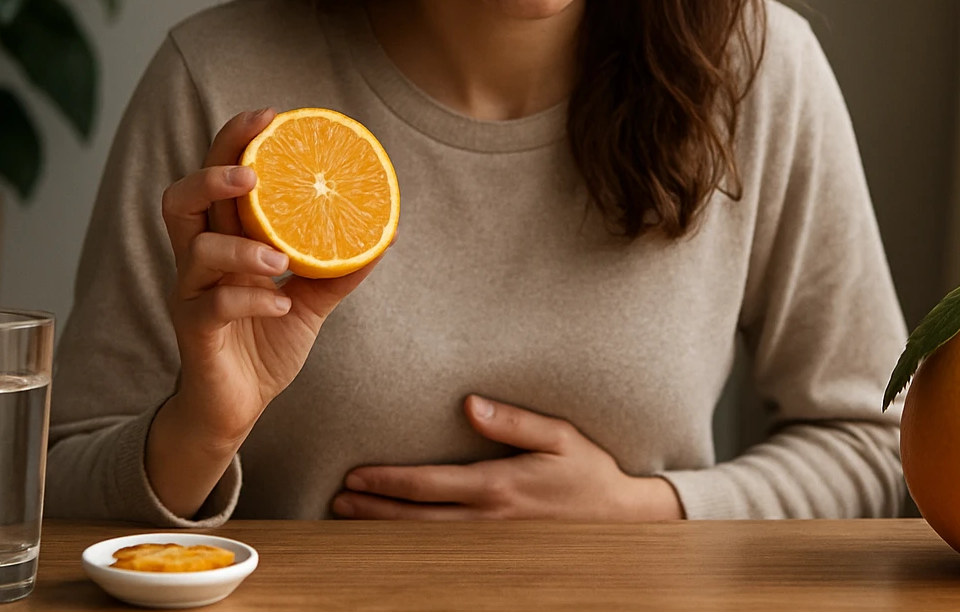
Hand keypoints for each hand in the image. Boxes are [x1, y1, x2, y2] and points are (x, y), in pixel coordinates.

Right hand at [146, 107, 380, 516]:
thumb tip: (387, 231)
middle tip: (252, 172)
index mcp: (221, 240)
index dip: (234, 141)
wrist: (237, 408)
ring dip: (240, 247)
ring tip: (281, 258)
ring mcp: (190, 295)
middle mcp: (197, 260)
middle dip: (213, 175)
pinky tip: (280, 304)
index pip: (216, 178)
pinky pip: (212, 306)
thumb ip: (338, 266)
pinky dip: (249, 300)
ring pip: (195, 251)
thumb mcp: (310, 300)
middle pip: (182, 199)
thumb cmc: (264, 343)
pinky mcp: (194, 332)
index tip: (271, 115)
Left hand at [331, 395, 682, 520]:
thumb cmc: (589, 472)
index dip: (387, 481)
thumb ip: (513, 421)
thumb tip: (470, 404)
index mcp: (499, 487)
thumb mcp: (560, 436)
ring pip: (425, 541)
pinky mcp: (497, 554)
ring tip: (350, 520)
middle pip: (415, 520)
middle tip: (337, 502)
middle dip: (373, 510)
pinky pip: (445, 552)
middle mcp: (488, 521)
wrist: (622, 521)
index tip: (355, 475)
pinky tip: (392, 540)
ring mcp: (491, 544)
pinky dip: (412, 548)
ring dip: (385, 531)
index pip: (428, 486)